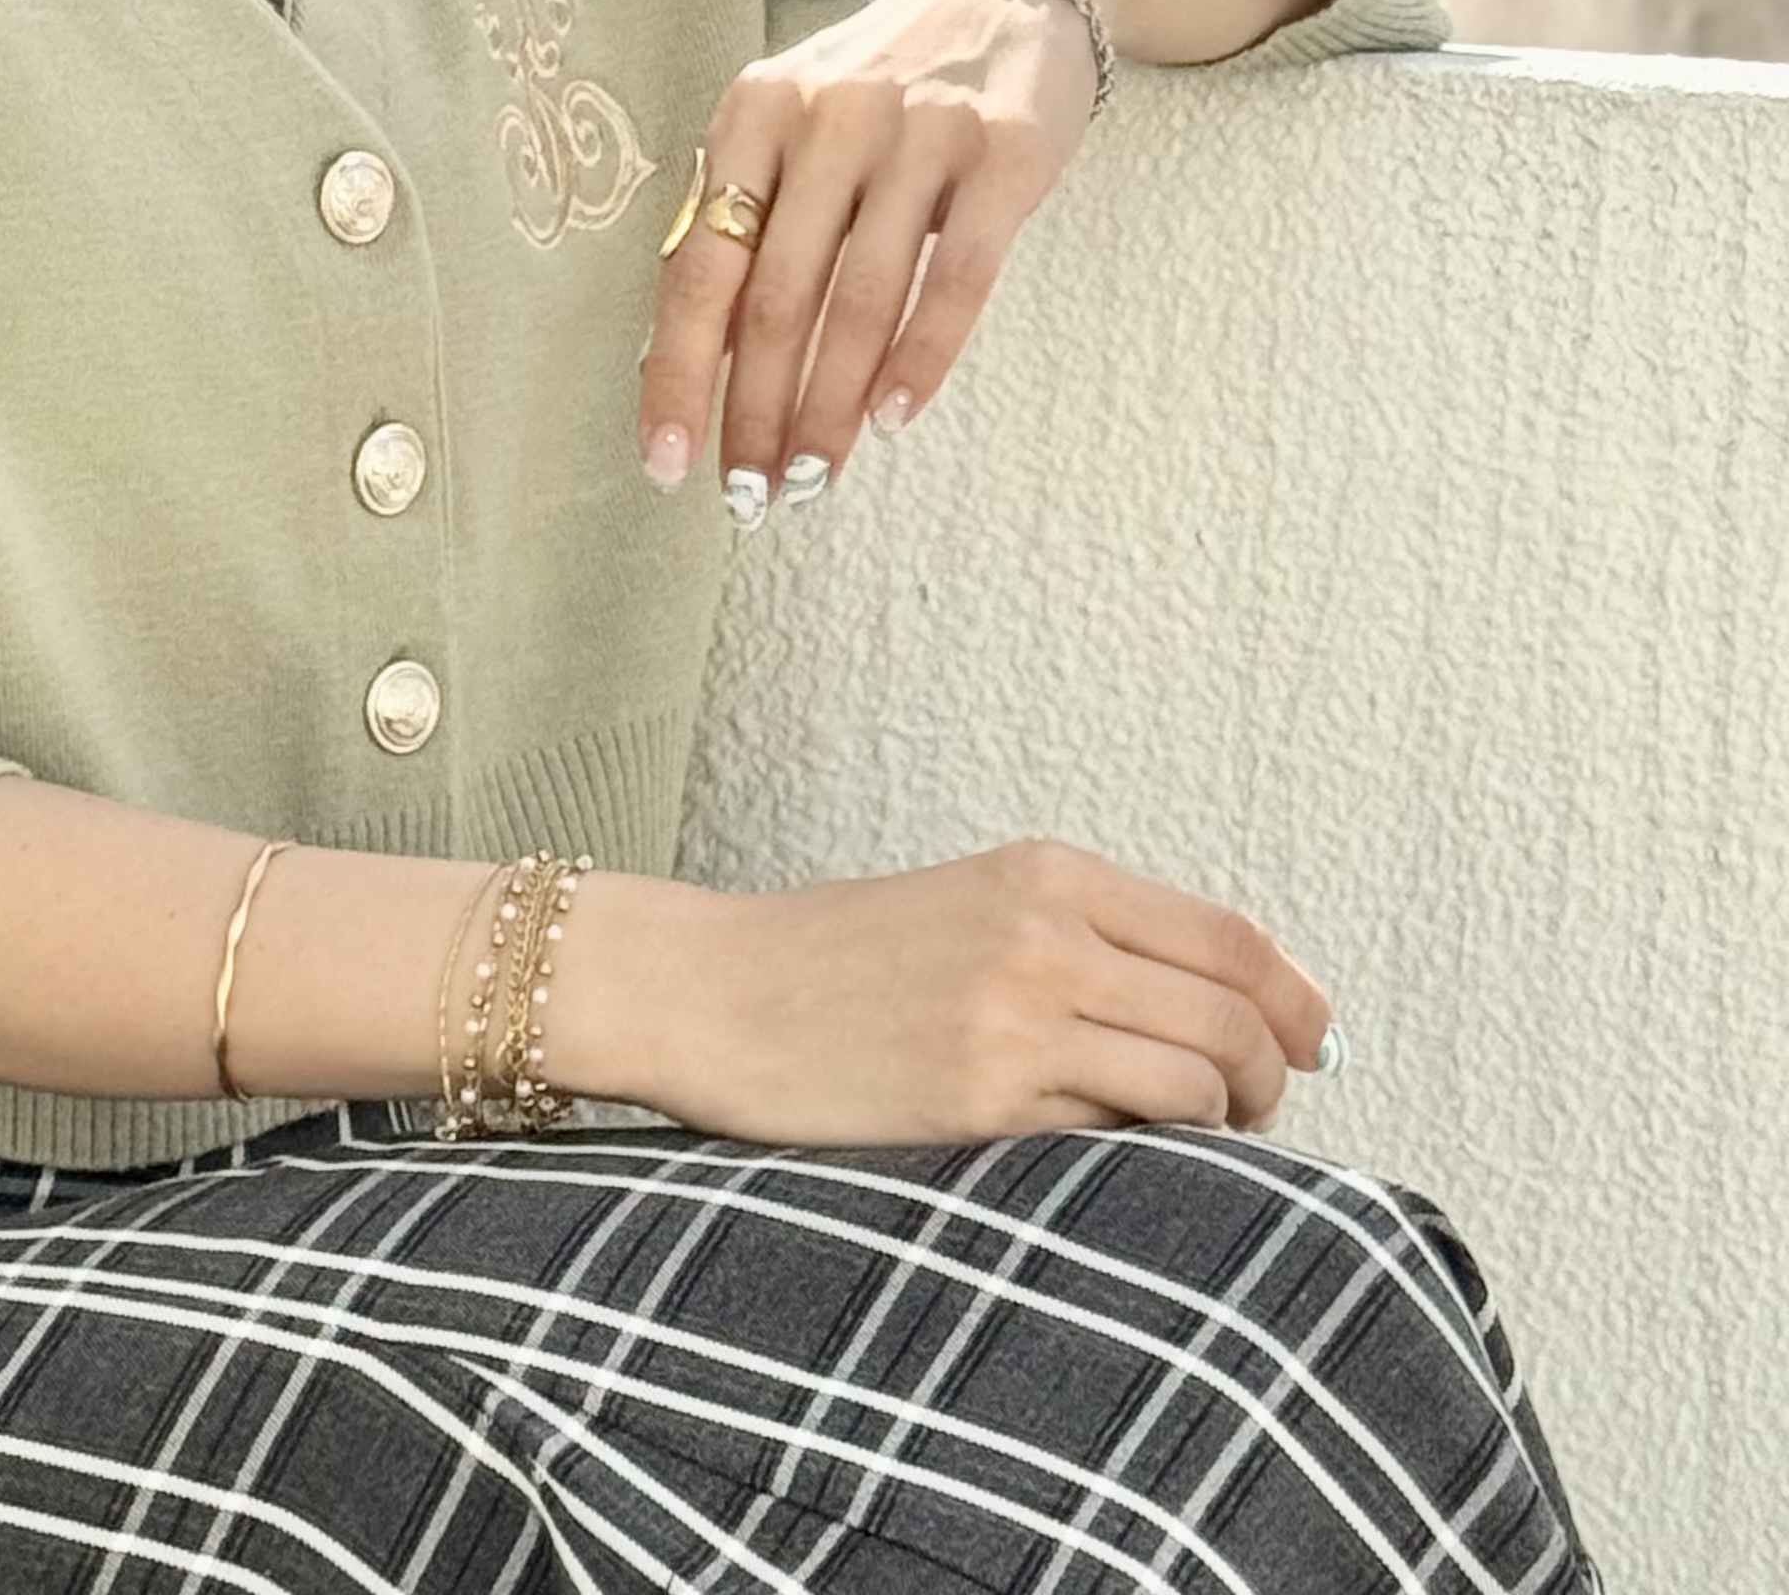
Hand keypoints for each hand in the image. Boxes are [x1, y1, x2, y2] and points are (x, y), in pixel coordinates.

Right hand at [563, 843, 1339, 1146]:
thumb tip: (1231, 1010)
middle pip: (1233, 1012)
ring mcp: (1013, 1014)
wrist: (714, 991)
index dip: (1297, 1002)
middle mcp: (1043, 930)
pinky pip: (1117, 1135)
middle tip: (1256, 1113)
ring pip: (1196, 1079)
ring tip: (1185, 1143)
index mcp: (1046, 872)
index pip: (1230, 937)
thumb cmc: (841, 963)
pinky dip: (1142, 1156)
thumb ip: (1086, 941)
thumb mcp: (975, 908)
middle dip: (1273, 1077)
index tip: (1315, 1044)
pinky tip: (1107, 1158)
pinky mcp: (980, 1097)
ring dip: (1218, 1126)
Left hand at [638, 0, 1096, 507]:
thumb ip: (746, 214)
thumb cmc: (880, 83)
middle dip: (755, 410)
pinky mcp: (1003, 153)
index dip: (676, 371)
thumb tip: (690, 358)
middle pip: (775, 295)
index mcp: (752, 112)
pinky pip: (955, 277)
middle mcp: (828, 116)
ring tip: (811, 475)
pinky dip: (920, 358)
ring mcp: (919, 132)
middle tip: (750, 495)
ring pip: (860, 298)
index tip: (667, 461)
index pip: (698, 264)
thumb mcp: (792, 119)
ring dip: (831, 405)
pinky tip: (893, 418)